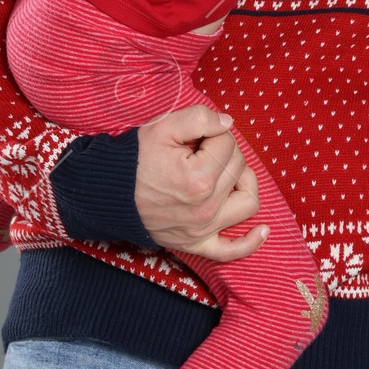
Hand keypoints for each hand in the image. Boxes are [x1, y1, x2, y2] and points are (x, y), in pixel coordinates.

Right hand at [133, 104, 266, 262]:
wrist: (107, 193)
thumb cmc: (134, 160)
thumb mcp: (162, 126)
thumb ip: (200, 117)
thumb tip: (228, 123)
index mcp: (199, 179)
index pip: (228, 143)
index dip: (213, 132)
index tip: (192, 136)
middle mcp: (206, 208)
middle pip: (239, 168)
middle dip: (223, 151)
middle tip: (199, 149)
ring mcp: (202, 229)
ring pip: (248, 202)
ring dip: (243, 183)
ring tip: (226, 172)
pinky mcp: (196, 244)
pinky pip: (231, 251)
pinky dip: (250, 242)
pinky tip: (262, 230)